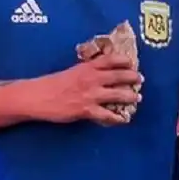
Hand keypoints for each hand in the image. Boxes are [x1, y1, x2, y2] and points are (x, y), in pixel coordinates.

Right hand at [27, 56, 142, 125]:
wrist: (38, 97)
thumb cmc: (52, 84)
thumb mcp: (71, 71)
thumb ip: (86, 71)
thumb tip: (99, 73)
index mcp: (86, 67)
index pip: (110, 60)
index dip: (123, 60)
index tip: (131, 62)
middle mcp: (92, 79)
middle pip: (119, 76)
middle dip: (132, 77)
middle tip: (140, 79)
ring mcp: (90, 95)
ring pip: (118, 95)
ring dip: (130, 97)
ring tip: (138, 98)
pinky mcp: (86, 110)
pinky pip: (107, 115)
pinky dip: (117, 118)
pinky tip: (123, 120)